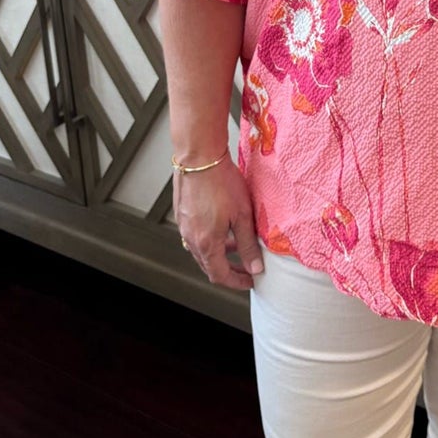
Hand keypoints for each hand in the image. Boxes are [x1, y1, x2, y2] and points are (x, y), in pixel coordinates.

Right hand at [175, 159, 264, 289]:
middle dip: (228, 269)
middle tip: (245, 266)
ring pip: (201, 250)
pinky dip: (210, 238)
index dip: (236, 281)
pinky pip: (195, 235)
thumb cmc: (221, 181)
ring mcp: (184, 225)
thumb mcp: (242, 215)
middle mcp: (191, 237)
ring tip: (236, 244)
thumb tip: (255, 266)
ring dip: (219, 252)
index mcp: (206, 243)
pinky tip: (222, 225)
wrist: (199, 156)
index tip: (249, 280)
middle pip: (208, 265)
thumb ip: (248, 244)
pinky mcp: (182, 213)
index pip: (219, 275)